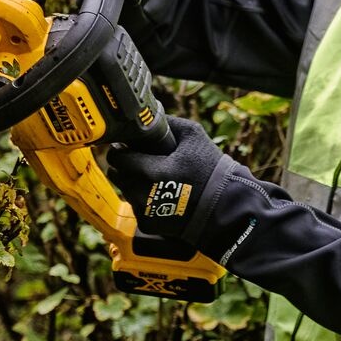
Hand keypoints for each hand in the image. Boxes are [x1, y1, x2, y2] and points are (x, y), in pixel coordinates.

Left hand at [105, 117, 237, 249]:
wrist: (224, 208)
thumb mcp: (193, 135)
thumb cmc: (210, 170)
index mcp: (151, 171)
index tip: (126, 146)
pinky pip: (135, 207)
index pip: (116, 157)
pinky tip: (160, 194)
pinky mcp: (147, 225)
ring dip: (132, 182)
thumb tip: (147, 115)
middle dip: (124, 165)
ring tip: (154, 177)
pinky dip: (143, 200)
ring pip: (125, 190)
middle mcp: (143, 194)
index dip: (120, 149)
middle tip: (139, 160)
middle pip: (116, 174)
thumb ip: (167, 122)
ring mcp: (144, 211)